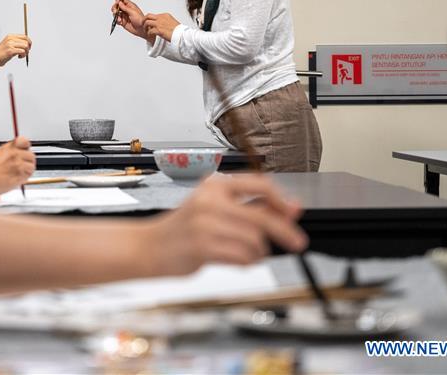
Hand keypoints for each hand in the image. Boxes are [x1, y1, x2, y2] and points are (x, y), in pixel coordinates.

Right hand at [0, 35, 31, 67]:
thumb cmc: (2, 53)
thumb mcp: (9, 44)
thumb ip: (16, 42)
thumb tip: (27, 43)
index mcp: (10, 36)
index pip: (24, 36)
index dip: (29, 42)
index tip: (29, 47)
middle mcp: (10, 39)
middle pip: (26, 41)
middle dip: (28, 48)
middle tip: (25, 52)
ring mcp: (10, 44)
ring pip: (25, 46)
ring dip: (26, 52)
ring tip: (21, 55)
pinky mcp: (10, 51)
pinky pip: (22, 51)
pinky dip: (23, 55)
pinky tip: (19, 57)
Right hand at [0, 136, 35, 195]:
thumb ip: (10, 151)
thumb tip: (18, 152)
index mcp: (9, 147)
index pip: (25, 141)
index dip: (26, 147)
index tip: (25, 151)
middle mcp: (15, 154)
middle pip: (31, 155)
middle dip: (28, 161)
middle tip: (22, 166)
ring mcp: (18, 164)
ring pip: (32, 166)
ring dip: (27, 170)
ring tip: (19, 173)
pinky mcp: (20, 174)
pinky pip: (29, 175)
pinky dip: (25, 177)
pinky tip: (17, 178)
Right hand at [111, 0, 148, 38]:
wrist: (141, 29)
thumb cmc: (140, 20)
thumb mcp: (132, 12)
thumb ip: (125, 7)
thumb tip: (119, 2)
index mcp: (130, 6)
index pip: (122, 0)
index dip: (118, 0)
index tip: (116, 3)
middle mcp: (126, 10)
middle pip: (117, 6)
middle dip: (115, 8)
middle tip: (115, 11)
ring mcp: (124, 16)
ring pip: (116, 13)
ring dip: (116, 16)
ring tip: (119, 20)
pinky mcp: (123, 22)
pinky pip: (117, 20)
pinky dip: (117, 21)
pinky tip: (120, 22)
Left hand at [143, 13, 179, 42]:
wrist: (182, 35)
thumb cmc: (179, 31)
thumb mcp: (172, 22)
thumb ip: (166, 22)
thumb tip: (163, 25)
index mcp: (165, 15)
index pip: (154, 15)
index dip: (150, 19)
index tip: (150, 24)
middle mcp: (161, 18)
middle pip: (148, 16)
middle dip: (144, 20)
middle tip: (143, 25)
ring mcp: (159, 24)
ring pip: (147, 22)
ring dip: (145, 27)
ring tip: (146, 31)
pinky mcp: (159, 30)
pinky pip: (150, 31)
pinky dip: (149, 33)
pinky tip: (150, 35)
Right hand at [149, 174, 306, 274]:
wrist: (148, 246)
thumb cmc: (183, 229)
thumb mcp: (214, 207)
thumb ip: (249, 206)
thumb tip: (290, 208)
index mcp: (214, 185)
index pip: (260, 185)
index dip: (282, 201)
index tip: (294, 212)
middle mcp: (210, 200)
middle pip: (262, 216)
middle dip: (285, 231)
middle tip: (297, 243)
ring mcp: (205, 223)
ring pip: (254, 240)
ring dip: (258, 252)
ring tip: (247, 254)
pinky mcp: (202, 247)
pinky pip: (242, 256)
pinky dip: (247, 262)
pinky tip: (238, 261)